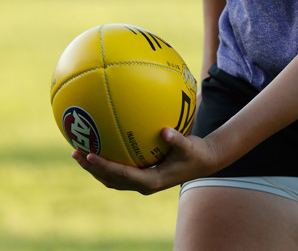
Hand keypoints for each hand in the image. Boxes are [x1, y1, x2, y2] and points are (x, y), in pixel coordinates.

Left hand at [71, 128, 217, 194]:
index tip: (90, 155)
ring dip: (95, 168)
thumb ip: (178, 140)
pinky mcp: (142, 176)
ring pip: (111, 178)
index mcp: (151, 181)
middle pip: (110, 179)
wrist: (203, 162)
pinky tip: (101, 148)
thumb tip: (166, 131)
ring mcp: (141, 182)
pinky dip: (106, 163)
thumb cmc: (196, 154)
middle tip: (76, 153)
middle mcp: (143, 184)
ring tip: (79, 153)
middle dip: (92, 168)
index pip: (122, 175)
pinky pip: (119, 171)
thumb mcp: (189, 146)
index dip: (104, 166)